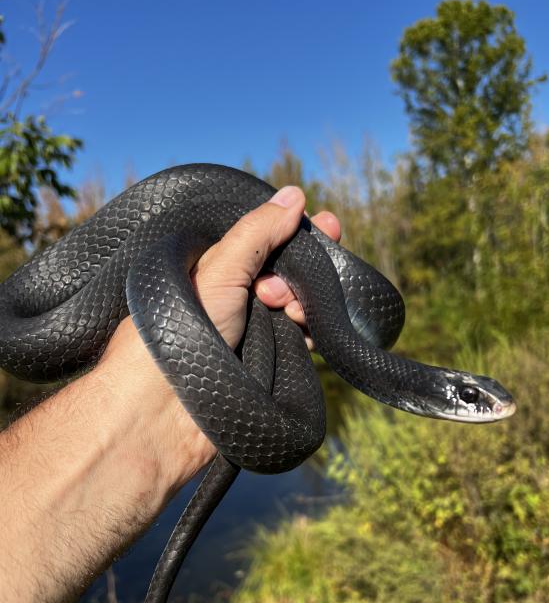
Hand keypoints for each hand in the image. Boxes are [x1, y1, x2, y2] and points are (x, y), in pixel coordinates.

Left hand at [98, 186, 340, 483]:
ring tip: (289, 311)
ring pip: (296, 307)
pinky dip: (307, 335)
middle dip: (303, 271)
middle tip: (302, 277)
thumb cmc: (179, 329)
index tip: (328, 225)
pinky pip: (299, 342)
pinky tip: (306, 334)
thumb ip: (258, 232)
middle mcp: (232, 297)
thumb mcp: (219, 267)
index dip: (295, 232)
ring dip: (304, 303)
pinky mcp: (264, 364)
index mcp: (214, 268)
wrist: (165, 407)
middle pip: (286, 273)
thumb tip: (294, 195)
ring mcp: (249, 332)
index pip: (265, 239)